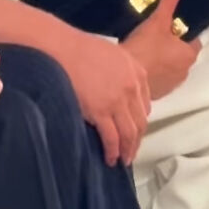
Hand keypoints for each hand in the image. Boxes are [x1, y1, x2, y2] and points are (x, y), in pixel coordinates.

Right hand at [55, 30, 149, 167]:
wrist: (63, 49)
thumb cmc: (81, 49)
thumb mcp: (113, 55)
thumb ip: (124, 73)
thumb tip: (121, 91)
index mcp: (137, 73)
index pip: (145, 106)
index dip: (139, 123)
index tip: (134, 132)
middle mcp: (132, 89)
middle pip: (140, 123)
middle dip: (136, 140)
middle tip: (131, 152)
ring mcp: (117, 101)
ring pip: (129, 134)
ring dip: (127, 150)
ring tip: (122, 160)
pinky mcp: (101, 112)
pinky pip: (112, 138)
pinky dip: (113, 151)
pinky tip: (110, 158)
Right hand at [123, 0, 199, 98]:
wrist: (123, 78)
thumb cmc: (144, 47)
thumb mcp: (157, 20)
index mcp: (188, 54)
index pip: (193, 40)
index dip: (182, 32)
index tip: (169, 26)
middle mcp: (184, 72)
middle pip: (181, 54)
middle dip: (171, 47)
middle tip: (153, 35)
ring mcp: (170, 85)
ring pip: (169, 67)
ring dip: (161, 61)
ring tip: (144, 49)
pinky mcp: (156, 94)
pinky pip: (158, 79)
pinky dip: (151, 73)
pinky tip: (139, 64)